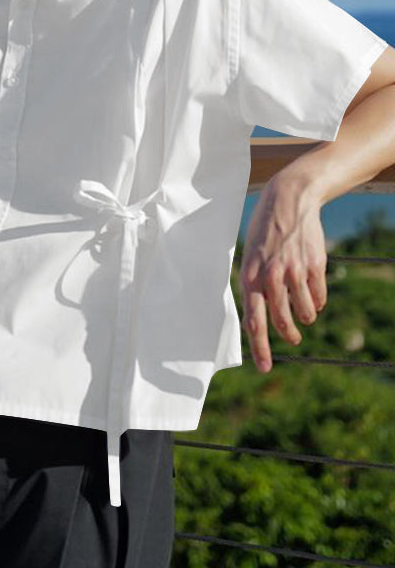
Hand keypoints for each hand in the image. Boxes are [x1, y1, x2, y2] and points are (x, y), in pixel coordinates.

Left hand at [238, 172, 327, 372]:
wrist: (289, 200)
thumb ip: (253, 287)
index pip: (253, 321)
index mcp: (250, 277)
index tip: (265, 367)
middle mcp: (270, 276)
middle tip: (292, 340)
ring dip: (305, 318)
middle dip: (287, 335)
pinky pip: (319, 296)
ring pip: (304, 312)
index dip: (259, 348)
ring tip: (304, 316)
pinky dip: (317, 301)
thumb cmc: (264, 233)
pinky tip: (313, 296)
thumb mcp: (250, 257)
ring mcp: (293, 270)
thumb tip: (256, 320)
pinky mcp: (314, 264)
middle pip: (280, 321)